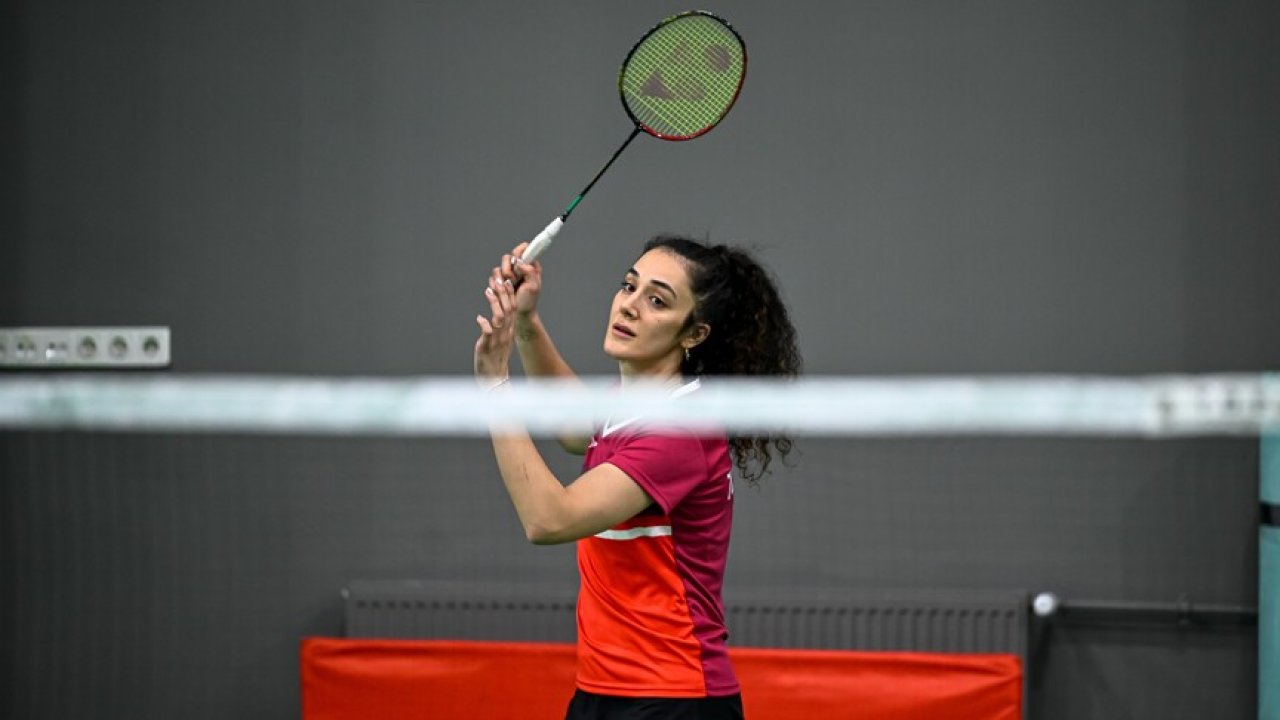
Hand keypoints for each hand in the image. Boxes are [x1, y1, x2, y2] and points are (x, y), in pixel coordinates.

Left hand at [475, 265, 517, 384]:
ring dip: (494, 303)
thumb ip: (496, 329)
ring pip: (499, 318)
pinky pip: (488, 333)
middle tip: (498, 280)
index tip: (506, 281)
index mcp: (508, 331)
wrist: (494, 379)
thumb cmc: (494, 360)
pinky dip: (484, 324)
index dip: (509, 294)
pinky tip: (479, 318)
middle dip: (503, 293)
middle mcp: (505, 334)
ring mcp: (497, 340)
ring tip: (488, 291)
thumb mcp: (498, 342)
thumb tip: (487, 319)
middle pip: (508, 310)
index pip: (512, 309)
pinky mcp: (487, 347)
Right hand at [503, 243, 542, 317]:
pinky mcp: (499, 281)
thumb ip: (530, 271)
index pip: (524, 250)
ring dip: (501, 279)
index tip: (517, 261)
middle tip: (512, 278)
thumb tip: (520, 262)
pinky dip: (496, 284)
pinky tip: (502, 291)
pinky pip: (493, 278)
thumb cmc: (528, 301)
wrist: (519, 314)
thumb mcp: (534, 286)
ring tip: (508, 288)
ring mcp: (508, 275)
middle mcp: (517, 268)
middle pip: (507, 257)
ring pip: (498, 268)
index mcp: (529, 266)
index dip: (519, 252)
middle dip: (507, 268)